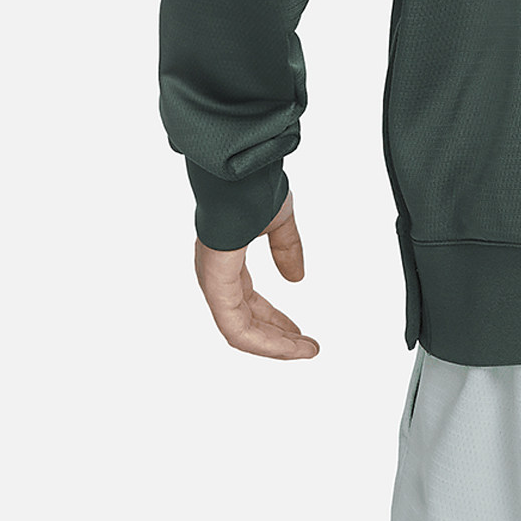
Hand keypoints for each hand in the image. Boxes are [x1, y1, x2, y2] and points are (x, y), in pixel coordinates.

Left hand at [194, 189, 320, 359]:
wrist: (242, 170)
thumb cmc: (254, 185)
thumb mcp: (280, 221)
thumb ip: (287, 250)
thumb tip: (296, 278)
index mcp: (227, 260)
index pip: (249, 303)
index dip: (276, 322)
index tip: (302, 333)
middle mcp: (216, 274)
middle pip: (245, 321)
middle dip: (278, 338)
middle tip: (307, 348)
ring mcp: (214, 280)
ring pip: (240, 329)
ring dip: (274, 344)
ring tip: (304, 350)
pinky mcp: (216, 283)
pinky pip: (235, 325)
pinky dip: (262, 339)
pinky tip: (287, 343)